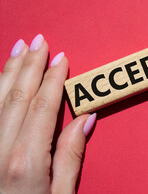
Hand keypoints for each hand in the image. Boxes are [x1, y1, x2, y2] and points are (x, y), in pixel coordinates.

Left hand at [0, 34, 96, 192]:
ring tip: (19, 48)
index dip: (53, 79)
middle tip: (39, 41)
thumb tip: (85, 119)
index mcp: (27, 160)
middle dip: (30, 65)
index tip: (61, 59)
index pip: (44, 106)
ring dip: (9, 70)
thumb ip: (71, 155)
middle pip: (18, 95)